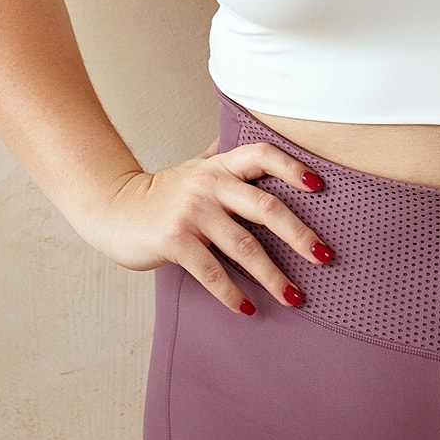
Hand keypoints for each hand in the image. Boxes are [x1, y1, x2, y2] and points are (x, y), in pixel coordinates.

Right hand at [90, 139, 335, 314]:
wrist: (114, 209)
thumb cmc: (163, 192)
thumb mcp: (196, 166)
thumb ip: (224, 155)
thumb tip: (250, 130)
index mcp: (221, 165)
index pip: (263, 154)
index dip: (292, 167)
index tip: (321, 186)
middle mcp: (210, 184)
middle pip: (266, 208)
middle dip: (300, 235)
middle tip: (325, 257)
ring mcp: (193, 212)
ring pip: (245, 247)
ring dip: (273, 276)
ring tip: (295, 298)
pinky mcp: (175, 240)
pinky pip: (213, 272)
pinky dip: (233, 295)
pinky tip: (249, 309)